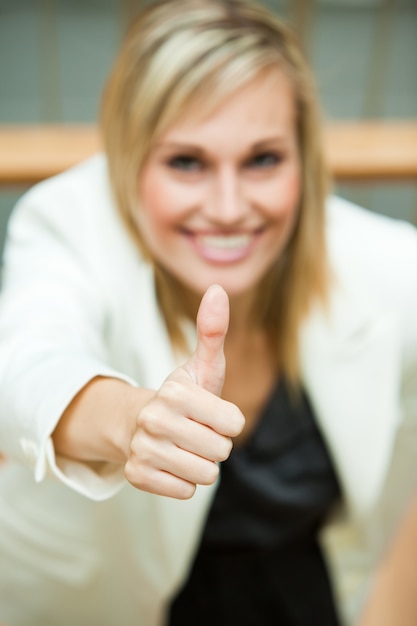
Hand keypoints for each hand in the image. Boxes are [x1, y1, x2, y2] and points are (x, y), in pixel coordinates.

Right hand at [124, 284, 244, 498]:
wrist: (138, 423)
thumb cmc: (182, 396)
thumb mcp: (201, 366)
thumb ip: (213, 331)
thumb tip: (217, 288)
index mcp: (176, 392)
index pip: (234, 424)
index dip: (229, 421)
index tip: (211, 413)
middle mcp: (155, 420)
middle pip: (220, 452)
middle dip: (215, 443)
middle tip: (196, 431)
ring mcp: (143, 449)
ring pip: (205, 475)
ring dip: (200, 464)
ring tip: (184, 447)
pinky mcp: (137, 476)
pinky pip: (185, 491)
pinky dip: (183, 481)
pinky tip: (170, 462)